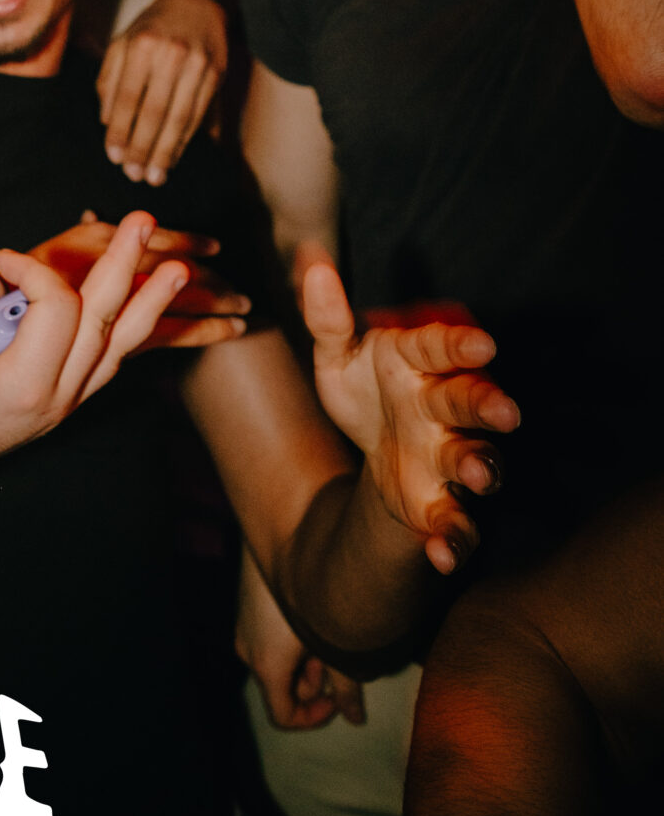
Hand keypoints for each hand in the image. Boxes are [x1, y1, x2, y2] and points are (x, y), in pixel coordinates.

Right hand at [0, 211, 210, 504]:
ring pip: (117, 350)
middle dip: (126, 265)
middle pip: (103, 323)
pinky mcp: (59, 405)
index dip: (34, 270)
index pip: (58, 308)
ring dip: (147, 304)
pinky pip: (104, 365)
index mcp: (24, 385)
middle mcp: (55, 400)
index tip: (2, 258)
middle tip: (145, 220)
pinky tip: (141, 308)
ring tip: (178, 269)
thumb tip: (5, 271)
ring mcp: (63, 407)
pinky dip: (125, 332)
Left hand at [97, 0, 227, 183]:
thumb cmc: (151, 29)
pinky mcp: (215, 74)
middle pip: (154, 111)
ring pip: (179, 117)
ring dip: (166, 152)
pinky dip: (185, 140)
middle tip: (133, 174)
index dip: (120, 130)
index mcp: (141, 45)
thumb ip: (109, 80)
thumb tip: (106, 122)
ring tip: (154, 176)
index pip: (127, 96)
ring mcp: (196, 65)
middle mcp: (170, 54)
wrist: (195, 5)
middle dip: (143, 147)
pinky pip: (198, 114)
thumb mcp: (122, 44)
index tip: (114, 156)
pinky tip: (174, 157)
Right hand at [235, 546, 364, 730]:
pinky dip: (294, 638)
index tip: (338, 700)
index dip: (314, 717)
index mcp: (266, 665)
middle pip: (282, 688)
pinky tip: (316, 611)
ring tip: (329, 627)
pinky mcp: (247, 606)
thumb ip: (346, 684)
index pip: (283, 716)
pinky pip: (270, 638)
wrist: (283, 528)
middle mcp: (248, 650)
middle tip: (338, 653)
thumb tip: (357, 720)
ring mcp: (244, 625)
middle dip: (314, 680)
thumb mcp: (333, 641)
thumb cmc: (310, 587)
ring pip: (277, 661)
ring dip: (305, 657)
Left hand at [301, 258, 517, 573]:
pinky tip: (440, 553)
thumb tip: (310, 262)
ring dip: (478, 467)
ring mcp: (446, 457)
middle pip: (468, 401)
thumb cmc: (366, 389)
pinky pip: (457, 525)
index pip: (439, 347)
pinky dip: (453, 540)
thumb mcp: (337, 356)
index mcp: (417, 363)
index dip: (460, 346)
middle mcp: (441, 408)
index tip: (481, 343)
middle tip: (505, 410)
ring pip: (474, 460)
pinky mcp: (442, 505)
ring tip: (477, 476)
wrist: (375, 451)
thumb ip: (326, 317)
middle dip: (486, 404)